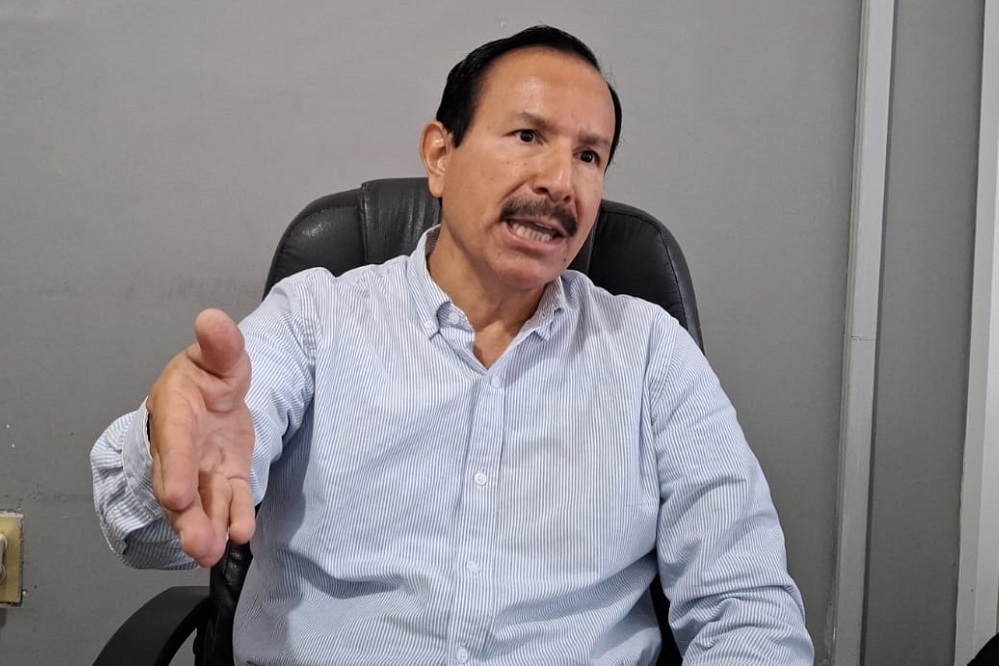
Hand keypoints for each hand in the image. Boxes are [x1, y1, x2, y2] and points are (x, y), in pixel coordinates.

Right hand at [147, 308, 254, 566]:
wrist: (211, 392)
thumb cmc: (207, 373)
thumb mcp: (218, 355)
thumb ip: (219, 344)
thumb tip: (212, 319)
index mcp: (175, 412)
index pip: (173, 443)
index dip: (173, 468)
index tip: (174, 495)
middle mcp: (183, 448)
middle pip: (180, 485)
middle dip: (187, 517)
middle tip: (197, 545)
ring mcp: (202, 467)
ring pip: (202, 502)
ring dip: (207, 528)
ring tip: (213, 553)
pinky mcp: (225, 477)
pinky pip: (229, 500)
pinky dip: (234, 517)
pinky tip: (241, 535)